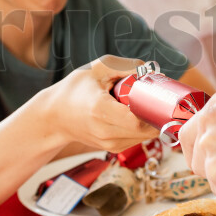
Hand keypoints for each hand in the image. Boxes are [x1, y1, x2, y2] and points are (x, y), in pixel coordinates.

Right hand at [38, 55, 155, 151]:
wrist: (54, 117)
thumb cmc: (74, 89)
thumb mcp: (97, 69)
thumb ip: (125, 66)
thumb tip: (152, 70)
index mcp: (100, 111)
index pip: (138, 120)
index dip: (154, 109)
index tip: (161, 95)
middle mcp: (106, 132)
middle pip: (146, 130)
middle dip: (157, 114)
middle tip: (160, 97)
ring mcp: (109, 144)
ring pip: (144, 136)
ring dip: (151, 121)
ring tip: (145, 103)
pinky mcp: (113, 148)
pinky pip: (137, 139)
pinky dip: (142, 127)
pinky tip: (136, 113)